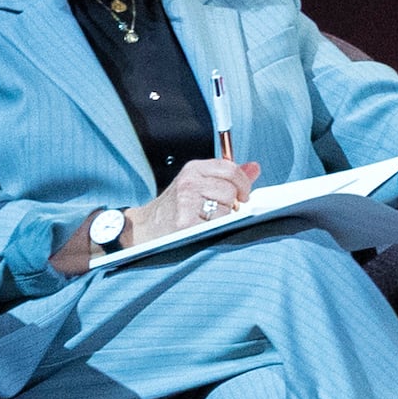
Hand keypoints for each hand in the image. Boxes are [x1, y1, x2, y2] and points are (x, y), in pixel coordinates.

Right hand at [130, 153, 256, 249]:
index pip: (230, 169)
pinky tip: (202, 230)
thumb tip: (254, 168)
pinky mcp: (185, 222)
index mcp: (193, 169)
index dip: (242, 183)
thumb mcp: (197, 184)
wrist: (143, 229)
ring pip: (226, 209)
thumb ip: (227, 176)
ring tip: (206, 221)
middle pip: (230, 191)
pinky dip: (215, 230)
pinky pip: (216, 225)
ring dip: (222, 219)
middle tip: (216, 212)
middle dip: (230, 205)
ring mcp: (186, 202)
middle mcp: (189, 182)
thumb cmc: (173, 208)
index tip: (243, 195)